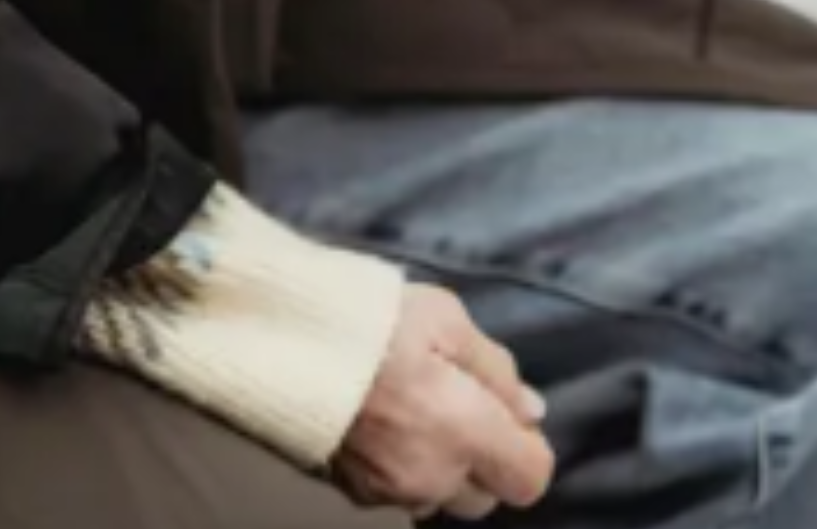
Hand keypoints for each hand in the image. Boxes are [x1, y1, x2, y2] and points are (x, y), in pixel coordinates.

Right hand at [333, 283, 553, 520]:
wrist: (286, 339)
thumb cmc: (372, 321)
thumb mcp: (446, 318)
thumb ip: (494, 369)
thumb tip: (530, 410)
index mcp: (463, 432)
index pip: (528, 477)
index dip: (527, 446)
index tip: (507, 412)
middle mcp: (432, 476)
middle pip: (485, 497)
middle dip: (484, 459)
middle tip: (461, 403)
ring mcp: (390, 491)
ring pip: (440, 496)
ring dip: (442, 466)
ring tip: (418, 410)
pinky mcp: (353, 493)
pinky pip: (399, 493)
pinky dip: (403, 466)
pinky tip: (385, 423)